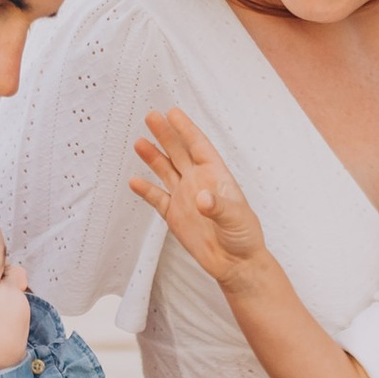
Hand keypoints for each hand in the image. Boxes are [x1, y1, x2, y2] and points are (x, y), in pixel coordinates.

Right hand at [131, 108, 270, 284]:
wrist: (236, 264)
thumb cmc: (244, 237)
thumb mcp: (236, 218)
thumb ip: (218, 206)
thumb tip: (201, 197)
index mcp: (216, 175)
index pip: (198, 146)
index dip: (185, 129)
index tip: (172, 113)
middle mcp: (198, 182)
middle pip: (178, 152)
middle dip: (165, 134)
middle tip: (151, 116)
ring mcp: (185, 197)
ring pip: (166, 170)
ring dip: (153, 157)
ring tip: (139, 142)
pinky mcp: (175, 215)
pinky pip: (157, 198)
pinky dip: (145, 190)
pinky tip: (134, 181)